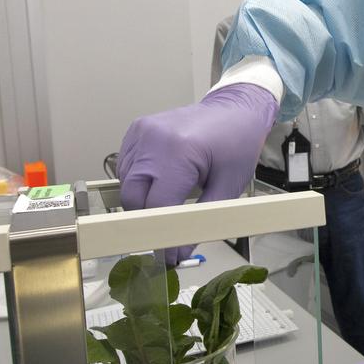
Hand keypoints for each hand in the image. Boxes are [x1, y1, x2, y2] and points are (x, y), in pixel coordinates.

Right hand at [117, 84, 277, 264]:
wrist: (235, 108)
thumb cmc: (237, 142)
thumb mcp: (229, 185)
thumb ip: (202, 220)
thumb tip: (179, 251)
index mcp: (180, 151)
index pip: (157, 206)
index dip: (160, 235)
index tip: (167, 255)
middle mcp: (154, 139)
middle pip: (133, 197)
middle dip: (147, 219)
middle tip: (167, 231)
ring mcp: (142, 132)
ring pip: (126, 184)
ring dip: (143, 199)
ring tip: (172, 195)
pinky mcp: (136, 130)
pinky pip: (126, 167)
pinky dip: (139, 180)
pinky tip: (162, 178)